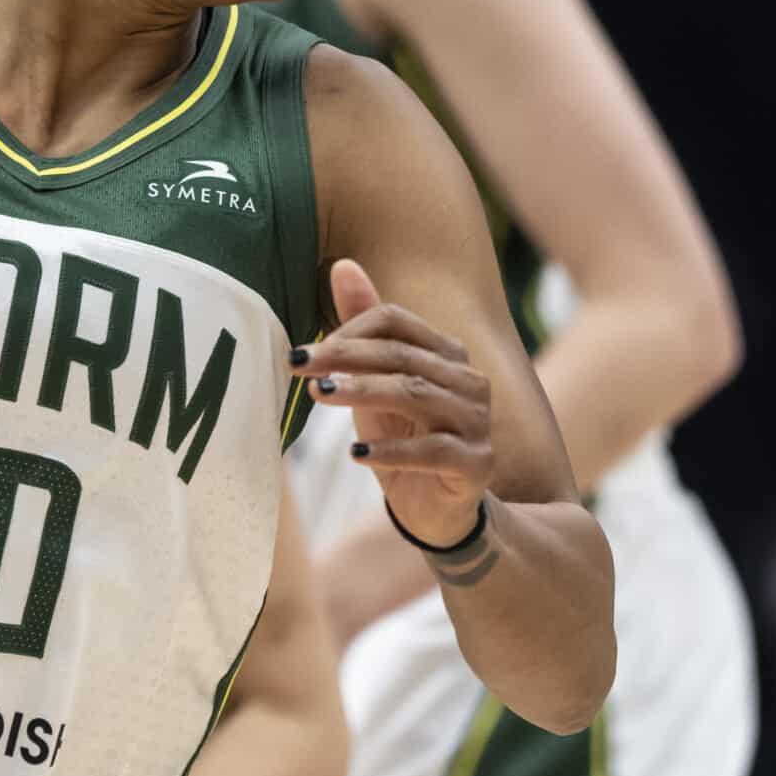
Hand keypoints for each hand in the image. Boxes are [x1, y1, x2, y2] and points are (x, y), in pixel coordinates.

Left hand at [293, 259, 493, 546]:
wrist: (438, 511)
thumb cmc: (403, 436)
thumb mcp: (374, 383)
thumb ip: (362, 328)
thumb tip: (343, 264)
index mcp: (444, 352)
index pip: (396, 322)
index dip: (347, 331)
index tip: (302, 353)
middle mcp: (468, 380)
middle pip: (402, 355)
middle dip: (344, 357)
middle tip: (298, 366)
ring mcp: (477, 422)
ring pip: (417, 395)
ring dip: (363, 393)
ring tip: (320, 396)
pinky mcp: (476, 464)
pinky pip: (433, 450)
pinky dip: (391, 450)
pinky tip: (356, 455)